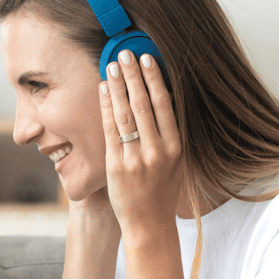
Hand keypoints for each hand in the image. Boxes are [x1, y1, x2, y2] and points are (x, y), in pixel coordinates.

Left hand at [99, 49, 183, 228]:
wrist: (149, 224)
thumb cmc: (161, 191)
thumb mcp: (176, 162)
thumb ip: (170, 134)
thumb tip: (162, 98)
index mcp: (176, 147)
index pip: (166, 104)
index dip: (155, 79)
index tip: (148, 59)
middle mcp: (159, 151)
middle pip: (145, 104)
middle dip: (134, 76)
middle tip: (125, 54)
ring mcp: (137, 159)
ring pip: (126, 114)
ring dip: (117, 87)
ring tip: (111, 66)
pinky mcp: (117, 166)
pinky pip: (110, 131)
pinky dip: (105, 108)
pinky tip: (102, 91)